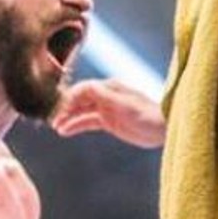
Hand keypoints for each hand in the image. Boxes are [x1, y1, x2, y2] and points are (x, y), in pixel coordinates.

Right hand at [50, 79, 164, 147]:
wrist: (164, 130)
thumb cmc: (149, 115)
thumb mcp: (127, 106)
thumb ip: (106, 96)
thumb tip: (87, 86)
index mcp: (110, 87)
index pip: (84, 89)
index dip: (70, 98)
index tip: (60, 110)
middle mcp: (106, 95)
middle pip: (79, 99)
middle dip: (65, 109)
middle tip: (53, 121)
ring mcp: (106, 108)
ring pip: (81, 111)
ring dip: (68, 118)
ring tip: (56, 128)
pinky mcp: (108, 121)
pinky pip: (87, 121)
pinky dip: (75, 125)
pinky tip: (65, 132)